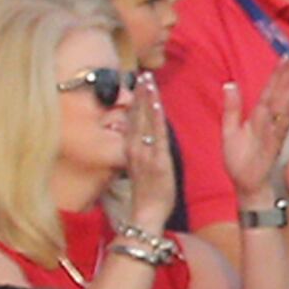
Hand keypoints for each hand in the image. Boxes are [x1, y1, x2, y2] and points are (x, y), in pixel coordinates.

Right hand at [120, 74, 177, 231]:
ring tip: (148, 81)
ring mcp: (144, 153)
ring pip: (144, 120)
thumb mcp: (142, 169)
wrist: (146, 214)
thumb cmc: (148, 194)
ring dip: (146, 99)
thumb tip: (144, 140)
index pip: (133, 120)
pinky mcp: (156, 159)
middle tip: (143, 74)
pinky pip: (155, 134)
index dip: (136, 101)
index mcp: (132, 150)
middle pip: (136, 116)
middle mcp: (135, 148)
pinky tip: (155, 103)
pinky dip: (154, 117)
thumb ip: (142, 152)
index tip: (139, 84)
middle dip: (139, 94)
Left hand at [225, 54, 288, 208]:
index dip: (277, 74)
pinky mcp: (272, 147)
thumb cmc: (239, 157)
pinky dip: (287, 118)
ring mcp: (272, 133)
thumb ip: (231, 108)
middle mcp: (269, 122)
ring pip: (282, 109)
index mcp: (258, 116)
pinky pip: (280, 131)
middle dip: (287, 76)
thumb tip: (229, 84)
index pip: (269, 91)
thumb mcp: (230, 130)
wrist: (244, 182)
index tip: (286, 56)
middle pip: (279, 95)